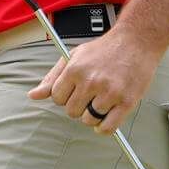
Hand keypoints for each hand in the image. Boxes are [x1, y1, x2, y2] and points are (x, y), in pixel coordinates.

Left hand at [28, 30, 163, 134]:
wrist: (136, 41)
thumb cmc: (104, 49)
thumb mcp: (74, 56)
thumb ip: (52, 77)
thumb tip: (33, 96)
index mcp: (75, 70)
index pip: (57, 98)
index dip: (65, 96)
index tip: (75, 90)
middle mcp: (90, 82)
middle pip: (72, 112)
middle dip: (79, 105)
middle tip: (90, 94)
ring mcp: (109, 92)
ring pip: (89, 120)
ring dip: (93, 115)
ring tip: (101, 100)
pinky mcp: (126, 101)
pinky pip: (108, 128)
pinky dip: (104, 128)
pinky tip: (106, 117)